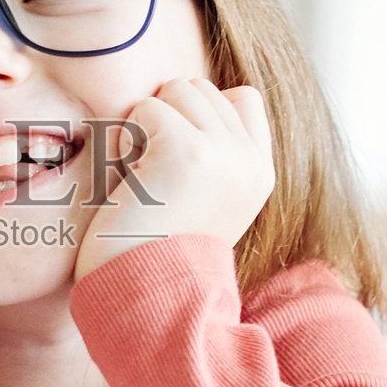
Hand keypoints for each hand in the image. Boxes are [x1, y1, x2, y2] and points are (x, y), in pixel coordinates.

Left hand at [73, 79, 274, 282]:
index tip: (174, 160)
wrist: (147, 298)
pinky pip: (146, 109)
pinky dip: (127, 139)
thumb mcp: (205, 201)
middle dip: (165, 119)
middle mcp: (251, 160)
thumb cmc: (154, 250)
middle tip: (153, 174)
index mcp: (260, 172)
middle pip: (199, 88)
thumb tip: (185, 96)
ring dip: (145, 125)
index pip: (243, 97)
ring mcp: (225, 153)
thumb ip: (215, 155)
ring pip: (175, 90)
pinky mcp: (189, 151)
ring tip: (144, 175)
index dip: (198, 114)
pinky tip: (131, 180)